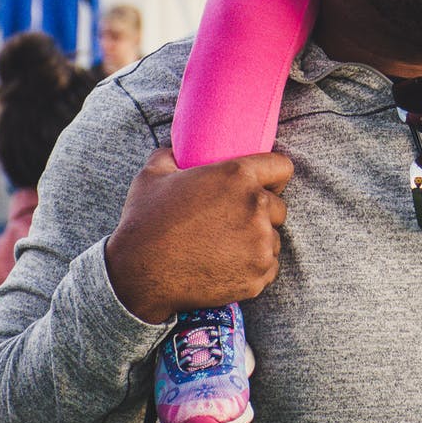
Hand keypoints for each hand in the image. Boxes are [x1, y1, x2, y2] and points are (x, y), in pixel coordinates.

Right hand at [104, 148, 292, 324]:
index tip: (264, 186)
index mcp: (237, 175)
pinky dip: (254, 270)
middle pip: (279, 208)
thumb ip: (170, 154)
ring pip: (274, 240)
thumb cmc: (145, 222)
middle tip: (234, 224)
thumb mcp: (152, 176)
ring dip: (258, 243)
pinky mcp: (258, 274)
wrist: (139, 276)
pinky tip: (228, 268)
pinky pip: (269, 268)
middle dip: (262, 214)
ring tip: (227, 249)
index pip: (282, 167)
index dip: (273, 177)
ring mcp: (260, 243)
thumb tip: (175, 146)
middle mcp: (255, 206)